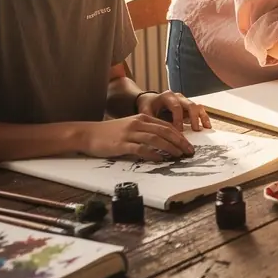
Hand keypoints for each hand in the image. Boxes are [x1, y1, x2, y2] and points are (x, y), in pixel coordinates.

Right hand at [80, 115, 195, 160]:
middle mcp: (138, 123)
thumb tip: (165, 142)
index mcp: (142, 118)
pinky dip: (152, 154)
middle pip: (165, 132)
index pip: (167, 126)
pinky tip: (160, 159)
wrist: (88, 134)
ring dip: (170, 148)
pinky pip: (140, 149)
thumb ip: (146, 131)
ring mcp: (130, 133)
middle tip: (189, 152)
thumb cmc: (110, 132)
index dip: (180, 135)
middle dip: (180, 142)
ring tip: (179, 156)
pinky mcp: (121, 144)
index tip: (188, 145)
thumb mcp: (131, 126)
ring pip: (156, 139)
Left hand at [136, 90, 210, 131]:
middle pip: (190, 105)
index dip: (178, 119)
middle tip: (195, 130)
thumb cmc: (148, 106)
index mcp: (167, 96)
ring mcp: (185, 100)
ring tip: (204, 128)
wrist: (150, 100)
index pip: (176, 107)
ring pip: (197, 106)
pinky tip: (207, 126)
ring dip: (201, 117)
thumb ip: (151, 120)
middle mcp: (178, 97)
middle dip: (193, 118)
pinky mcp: (189, 106)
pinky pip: (200, 110)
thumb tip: (157, 133)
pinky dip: (204, 117)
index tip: (179, 131)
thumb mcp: (145, 111)